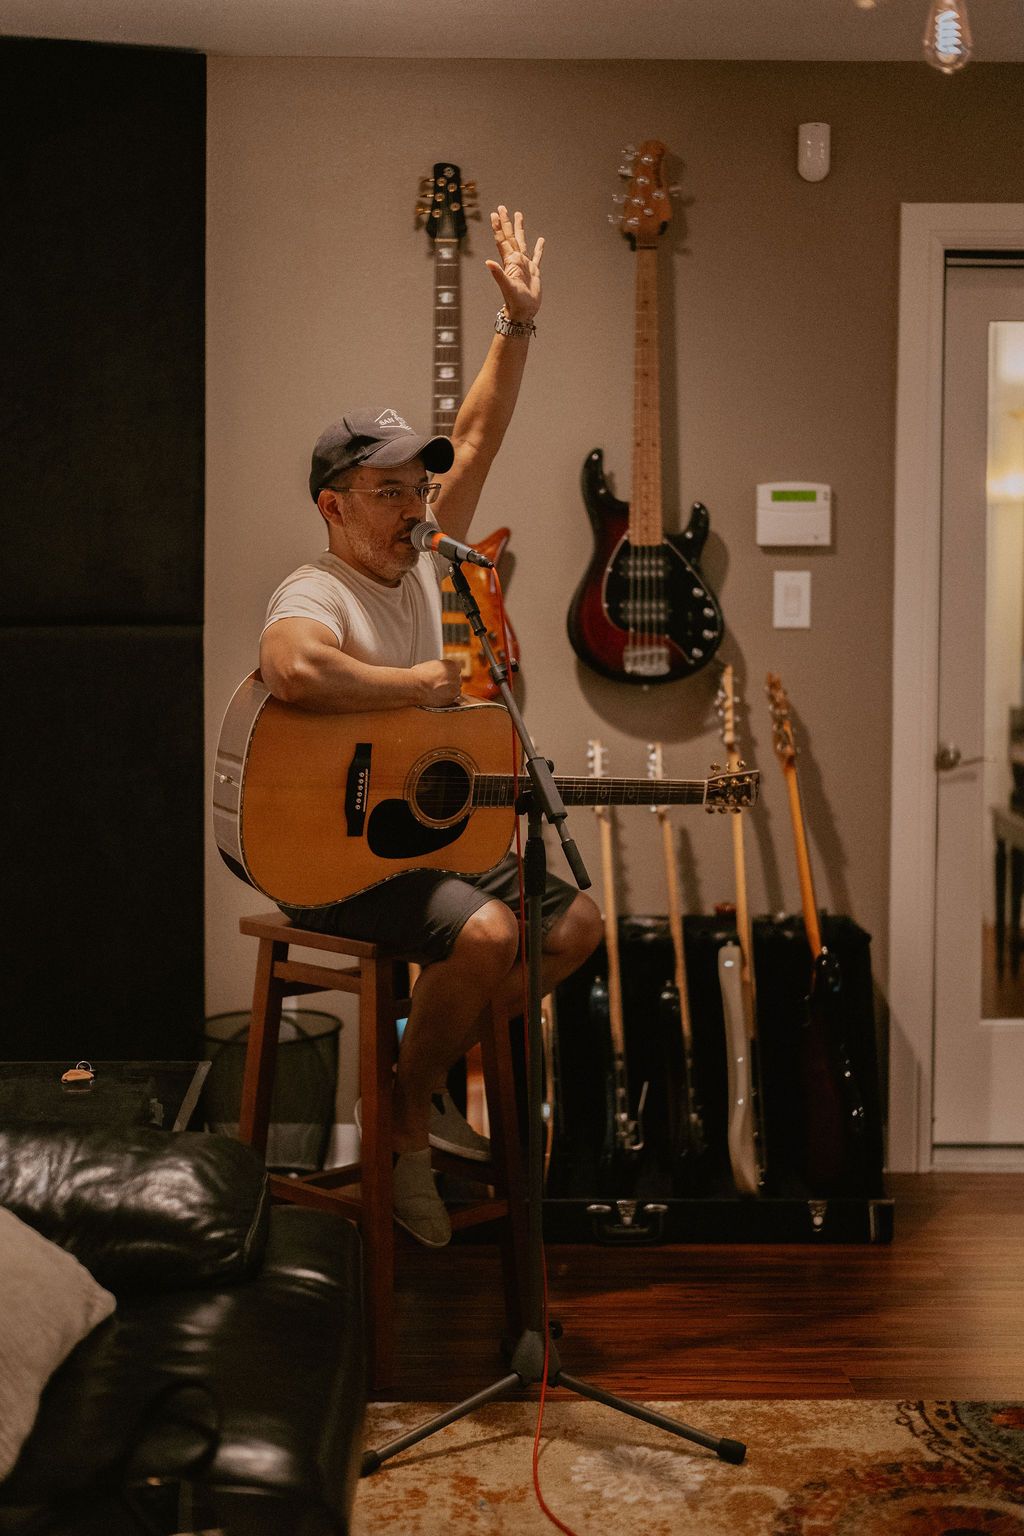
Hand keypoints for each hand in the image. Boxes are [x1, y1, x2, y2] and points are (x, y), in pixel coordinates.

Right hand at [411, 658, 462, 706]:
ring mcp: (455, 689)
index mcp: (452, 665)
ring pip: (455, 690)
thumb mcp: (431, 664)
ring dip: (449, 691)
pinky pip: (451, 699)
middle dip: (450, 682)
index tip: (443, 676)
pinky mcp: (451, 699)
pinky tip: (436, 696)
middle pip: (457, 680)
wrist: (415, 686)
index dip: (448, 673)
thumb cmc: (419, 675)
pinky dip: (445, 698)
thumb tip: (440, 671)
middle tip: (439, 683)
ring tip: (436, 691)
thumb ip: (440, 668)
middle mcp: (457, 676)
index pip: (456, 669)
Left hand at [485, 206, 543, 323]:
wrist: (523, 312)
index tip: (495, 214)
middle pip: (511, 236)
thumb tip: (488, 262)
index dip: (499, 227)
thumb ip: (498, 274)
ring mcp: (525, 265)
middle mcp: (516, 260)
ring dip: (520, 229)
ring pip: (522, 242)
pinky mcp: (534, 271)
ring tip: (519, 215)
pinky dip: (539, 248)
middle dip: (507, 222)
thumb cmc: (514, 301)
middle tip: (503, 207)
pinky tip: (541, 240)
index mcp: (510, 261)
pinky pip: (537, 256)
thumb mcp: (506, 286)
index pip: (502, 240)